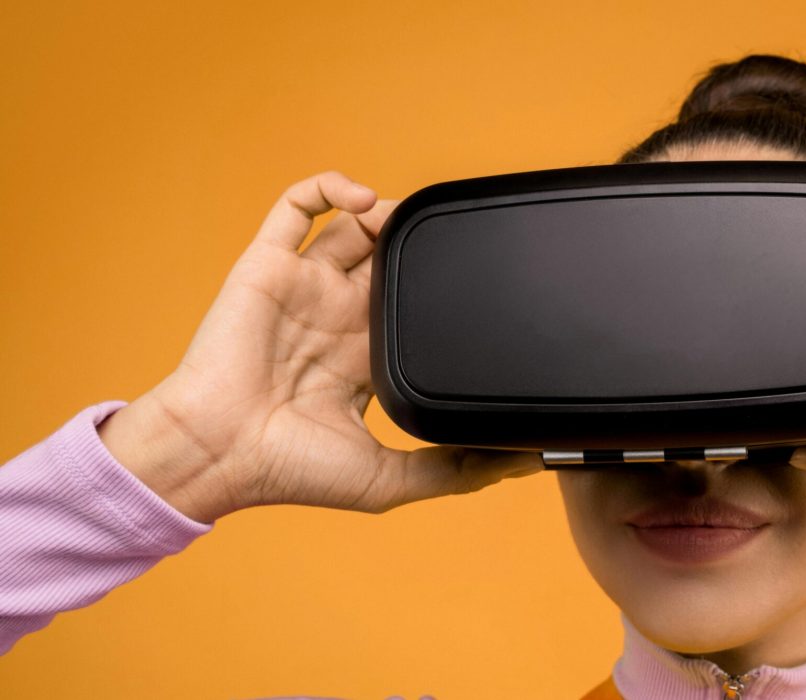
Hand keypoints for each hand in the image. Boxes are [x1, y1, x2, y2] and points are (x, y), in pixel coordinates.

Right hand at [98, 172, 540, 521]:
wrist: (218, 453)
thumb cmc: (288, 470)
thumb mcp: (388, 479)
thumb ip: (455, 471)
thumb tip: (521, 461)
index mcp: (363, 356)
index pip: (414, 307)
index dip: (445, 290)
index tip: (486, 283)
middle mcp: (336, 315)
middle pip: (390, 259)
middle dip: (420, 244)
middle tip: (453, 242)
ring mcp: (304, 286)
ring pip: (353, 226)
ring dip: (387, 212)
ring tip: (412, 219)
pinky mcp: (269, 264)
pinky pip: (296, 205)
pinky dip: (330, 187)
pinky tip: (363, 200)